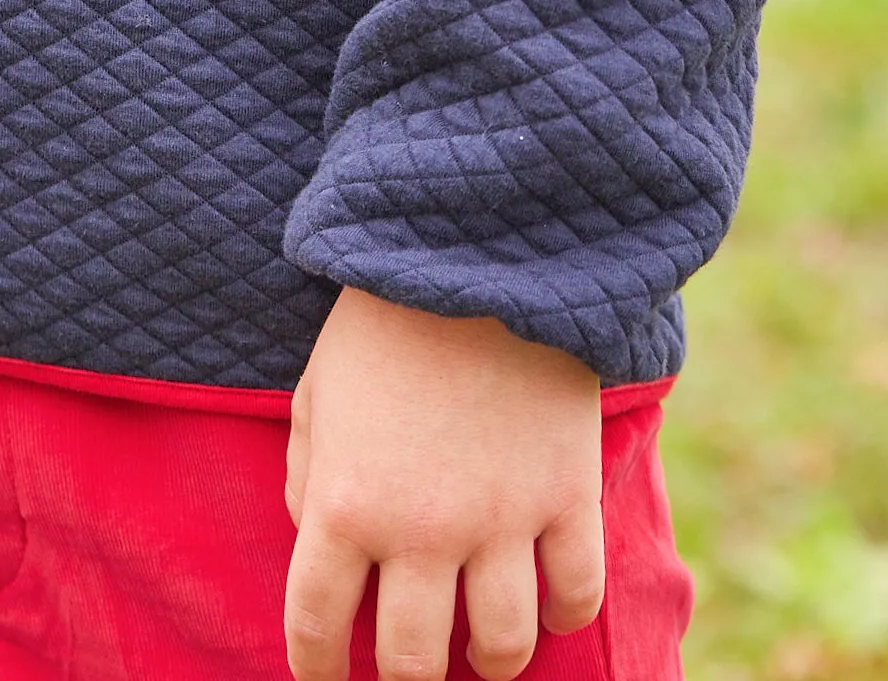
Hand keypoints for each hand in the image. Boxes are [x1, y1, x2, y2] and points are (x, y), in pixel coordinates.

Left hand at [283, 288, 602, 680]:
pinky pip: (576, 596)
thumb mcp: (317, 391)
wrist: (476, 250)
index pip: (317, 627)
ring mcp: (500, 520)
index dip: (317, 668)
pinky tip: (545, 606)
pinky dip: (562, 615)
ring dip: (487, 663)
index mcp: (345, 503)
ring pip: (501, 648)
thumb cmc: (384, 317)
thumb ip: (311, 475)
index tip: (326, 680)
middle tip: (411, 672)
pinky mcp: (566, 499)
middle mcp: (420, 530)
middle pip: (413, 662)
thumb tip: (322, 540)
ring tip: (480, 654)